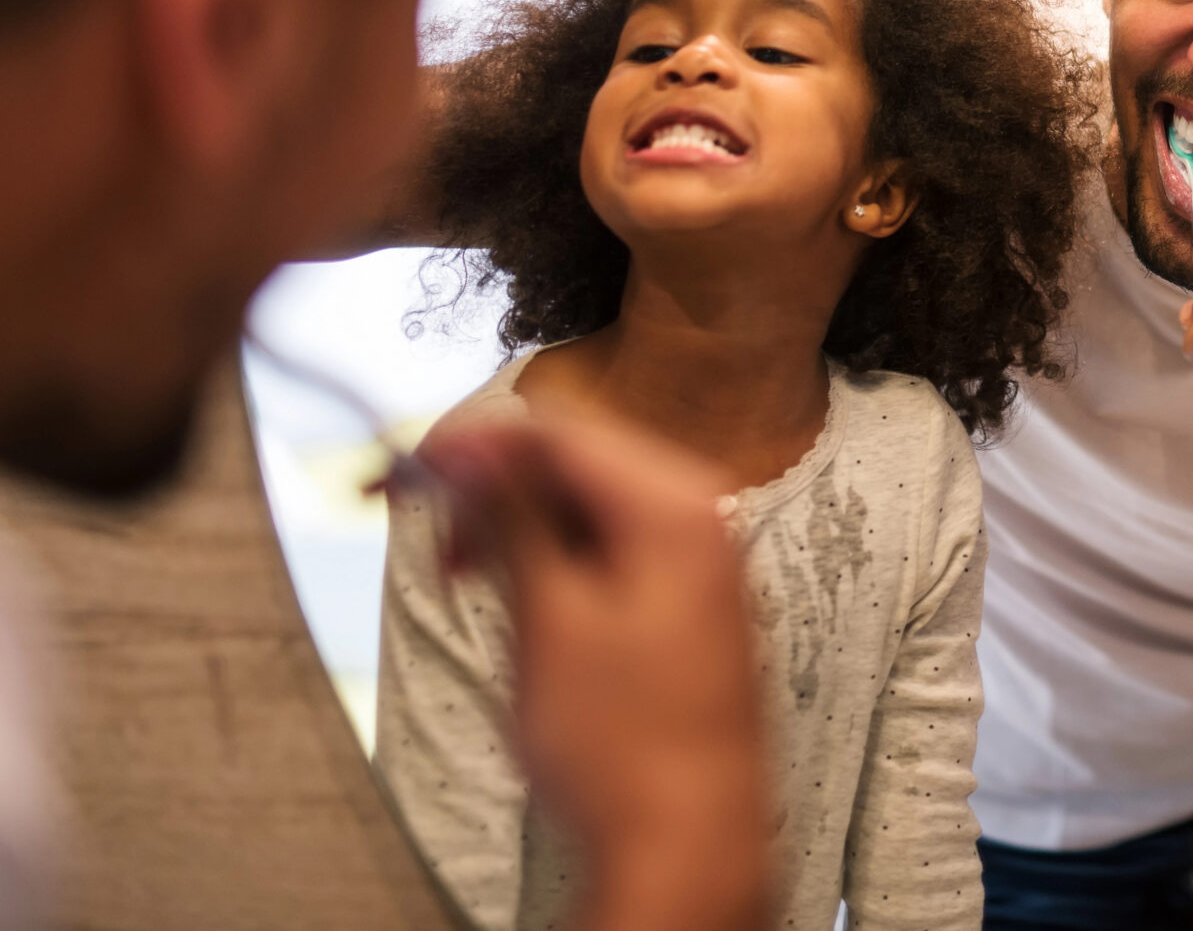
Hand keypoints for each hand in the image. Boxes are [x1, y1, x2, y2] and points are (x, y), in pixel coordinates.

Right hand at [420, 412, 771, 930]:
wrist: (689, 841)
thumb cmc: (623, 746)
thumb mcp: (548, 619)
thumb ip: (513, 520)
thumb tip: (469, 451)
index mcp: (677, 506)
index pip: (560, 433)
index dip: (473, 443)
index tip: (406, 466)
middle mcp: (704, 517)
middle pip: (578, 460)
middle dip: (492, 483)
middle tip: (420, 519)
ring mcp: (703, 560)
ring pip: (590, 504)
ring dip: (518, 522)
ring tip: (458, 570)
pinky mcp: (689, 602)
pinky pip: (614, 545)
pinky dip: (556, 555)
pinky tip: (513, 589)